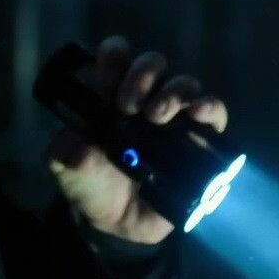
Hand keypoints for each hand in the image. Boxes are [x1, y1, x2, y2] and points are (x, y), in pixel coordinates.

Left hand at [46, 35, 230, 244]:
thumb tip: (82, 147)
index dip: (115, 55)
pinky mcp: (202, 137)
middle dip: (142, 74)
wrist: (121, 224)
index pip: (116, 58)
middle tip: (129, 104)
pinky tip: (198, 112)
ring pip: (183, 83)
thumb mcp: (67, 169)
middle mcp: (146, 96)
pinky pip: (214, 111)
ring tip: (158, 114)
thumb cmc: (92, 185)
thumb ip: (65, 154)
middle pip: (152, 64)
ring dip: (173, 91)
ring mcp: (176, 115)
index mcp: (111, 93)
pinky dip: (210, 106)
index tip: (109, 70)